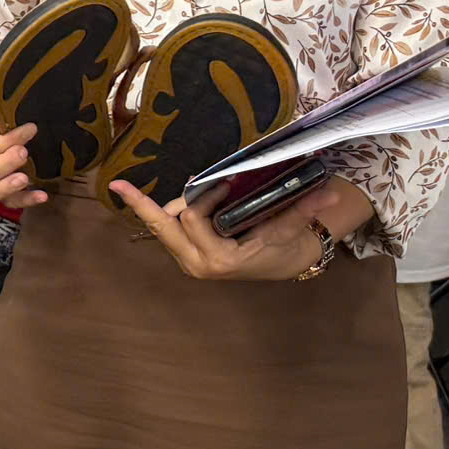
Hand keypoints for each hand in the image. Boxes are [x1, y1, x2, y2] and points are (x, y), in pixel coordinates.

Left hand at [108, 177, 351, 281]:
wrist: (284, 266)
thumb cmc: (284, 248)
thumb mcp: (289, 229)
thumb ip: (303, 211)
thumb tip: (330, 193)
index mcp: (219, 259)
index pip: (194, 221)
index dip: (203, 197)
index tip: (221, 183)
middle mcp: (197, 264)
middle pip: (162, 229)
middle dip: (142, 206)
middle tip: (118, 185)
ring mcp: (188, 262)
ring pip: (162, 230)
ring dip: (158, 208)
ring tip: (145, 190)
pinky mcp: (185, 256)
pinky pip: (167, 233)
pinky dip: (163, 215)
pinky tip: (144, 200)